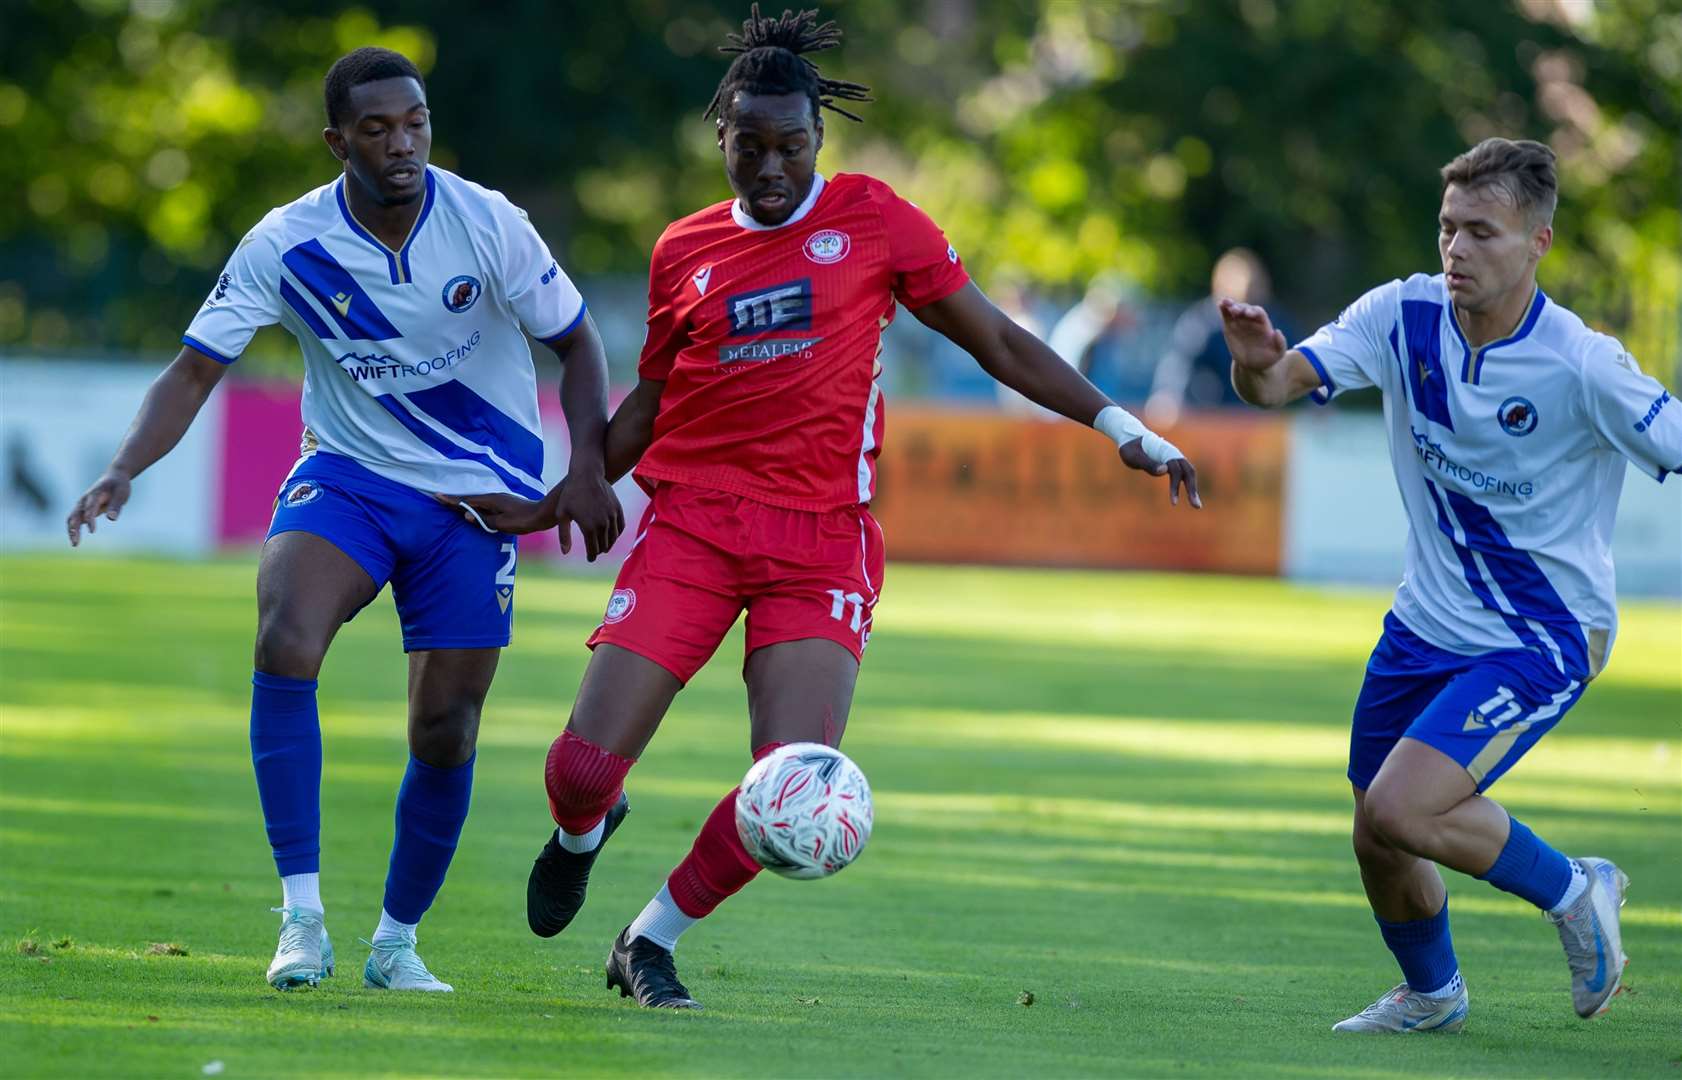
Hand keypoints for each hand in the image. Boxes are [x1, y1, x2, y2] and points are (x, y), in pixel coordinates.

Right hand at [66, 470, 132, 546]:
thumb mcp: (121, 494)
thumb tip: (112, 519)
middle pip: (75, 515)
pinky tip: (76, 540)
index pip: (90, 509)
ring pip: (72, 518)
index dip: (90, 520)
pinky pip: (75, 519)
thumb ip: (116, 506)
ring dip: (72, 530)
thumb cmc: (119, 486)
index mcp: (95, 494)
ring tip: (74, 544)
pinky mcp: (83, 508)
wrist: (114, 477)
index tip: (92, 531)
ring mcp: (82, 504)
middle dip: (74, 529)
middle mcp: (85, 499)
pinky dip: (73, 528)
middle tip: (75, 543)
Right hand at [434, 491, 555, 534]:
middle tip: (439, 498)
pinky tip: (473, 508)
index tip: (437, 496)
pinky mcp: (503, 504)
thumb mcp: (502, 523)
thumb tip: (466, 515)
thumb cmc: (523, 520)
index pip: (466, 501)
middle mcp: (493, 497)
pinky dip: (474, 505)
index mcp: (491, 500)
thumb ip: (484, 520)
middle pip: (469, 499)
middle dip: (454, 499)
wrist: (542, 514)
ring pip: (477, 501)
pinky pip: (484, 504)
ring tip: (451, 503)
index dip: (451, 500)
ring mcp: (499, 500)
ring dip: (464, 502)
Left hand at [551, 468, 624, 560]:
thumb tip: (565, 553)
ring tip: (604, 546)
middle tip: (596, 553)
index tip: (590, 559)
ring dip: (609, 543)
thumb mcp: (561, 515)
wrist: (586, 475)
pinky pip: (620, 526)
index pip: (593, 550)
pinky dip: (617, 533)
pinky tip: (612, 535)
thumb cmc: (570, 494)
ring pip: (613, 537)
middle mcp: (603, 524)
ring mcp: (612, 516)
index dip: (591, 556)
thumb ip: (564, 535)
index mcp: (589, 528)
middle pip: (604, 545)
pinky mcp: (618, 508)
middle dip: (599, 550)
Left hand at [1118, 438, 1201, 508]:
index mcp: (1165, 453)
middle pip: (1189, 472)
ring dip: (1193, 488)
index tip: (1173, 503)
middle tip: (1197, 506)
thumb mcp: (1134, 457)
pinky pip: (1184, 474)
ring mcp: (1174, 458)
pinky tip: (1190, 496)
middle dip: (1192, 489)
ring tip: (1196, 505)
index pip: (1176, 471)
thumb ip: (1148, 463)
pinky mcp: (1172, 463)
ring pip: (1189, 473)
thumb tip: (1165, 470)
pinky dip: (1188, 485)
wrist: (1130, 439)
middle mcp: (1173, 454)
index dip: (1175, 487)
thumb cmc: (1130, 448)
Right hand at [1218, 298, 1286, 372]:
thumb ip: (1280, 343)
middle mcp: (1252, 320)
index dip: (1254, 311)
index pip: (1259, 313)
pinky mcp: (1230, 326)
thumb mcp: (1278, 354)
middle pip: (1246, 309)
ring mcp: (1240, 322)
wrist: (1253, 365)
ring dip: (1231, 305)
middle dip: (1241, 308)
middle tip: (1235, 310)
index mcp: (1263, 324)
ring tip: (1224, 303)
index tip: (1248, 314)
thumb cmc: (1268, 359)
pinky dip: (1224, 309)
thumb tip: (1277, 331)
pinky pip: (1227, 315)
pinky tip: (1220, 304)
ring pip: (1236, 309)